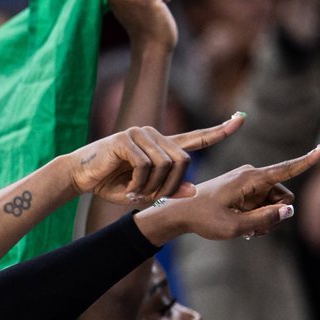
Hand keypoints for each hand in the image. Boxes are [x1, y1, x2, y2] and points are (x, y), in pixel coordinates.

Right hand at [69, 114, 244, 202]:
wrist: (79, 175)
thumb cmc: (109, 183)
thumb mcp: (143, 191)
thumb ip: (168, 190)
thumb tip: (194, 191)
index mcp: (160, 145)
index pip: (195, 137)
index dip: (219, 131)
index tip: (240, 120)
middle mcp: (154, 135)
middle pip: (181, 161)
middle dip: (170, 186)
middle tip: (153, 199)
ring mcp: (140, 134)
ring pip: (165, 164)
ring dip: (153, 187)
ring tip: (137, 194)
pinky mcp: (126, 139)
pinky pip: (145, 165)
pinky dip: (139, 184)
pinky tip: (129, 190)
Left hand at [137, 142, 319, 244]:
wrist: (180, 212)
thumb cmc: (203, 219)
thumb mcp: (233, 227)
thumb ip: (263, 220)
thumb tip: (289, 211)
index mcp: (250, 178)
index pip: (286, 169)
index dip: (308, 160)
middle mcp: (253, 175)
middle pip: (283, 197)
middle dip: (275, 216)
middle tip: (254, 231)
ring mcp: (250, 182)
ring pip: (274, 203)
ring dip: (265, 220)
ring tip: (246, 231)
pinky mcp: (246, 189)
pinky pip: (264, 204)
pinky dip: (258, 218)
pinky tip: (245, 227)